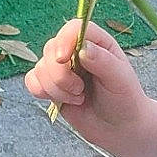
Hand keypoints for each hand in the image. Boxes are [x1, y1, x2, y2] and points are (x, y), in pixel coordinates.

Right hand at [25, 18, 148, 144]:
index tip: (63, 59)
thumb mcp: (120, 79)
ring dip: (56, 88)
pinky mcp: (51, 85)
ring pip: (40, 68)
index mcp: (96, 42)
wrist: (119, 127)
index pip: (73, 29)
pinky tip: (63, 101)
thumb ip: (103, 61)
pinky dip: (42, 92)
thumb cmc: (124, 99)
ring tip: (79, 98)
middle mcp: (76, 51)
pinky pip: (32, 81)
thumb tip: (83, 48)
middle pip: (51, 49)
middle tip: (80, 90)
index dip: (64, 41)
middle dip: (60, 75)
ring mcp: (62, 68)